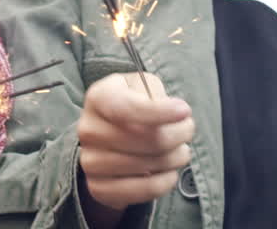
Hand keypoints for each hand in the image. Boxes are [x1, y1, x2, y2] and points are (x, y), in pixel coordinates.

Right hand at [77, 73, 193, 213]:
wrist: (109, 135)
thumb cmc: (134, 105)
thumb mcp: (142, 86)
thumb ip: (156, 93)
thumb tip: (176, 112)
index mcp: (98, 97)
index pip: (127, 108)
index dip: (159, 112)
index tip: (185, 111)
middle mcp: (88, 129)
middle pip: (145, 139)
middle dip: (177, 135)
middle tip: (187, 130)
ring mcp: (90, 161)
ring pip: (148, 165)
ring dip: (175, 158)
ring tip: (180, 150)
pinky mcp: (98, 187)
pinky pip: (142, 190)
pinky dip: (165, 182)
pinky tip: (170, 171)